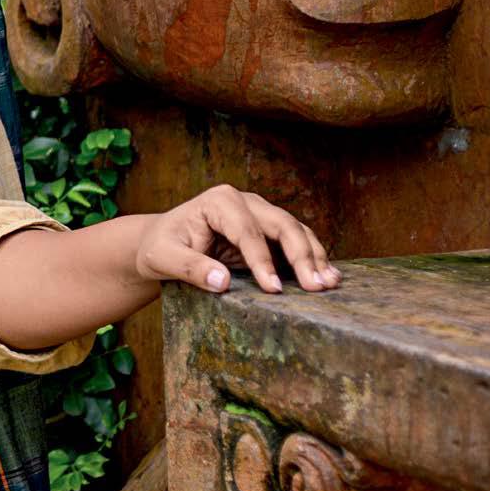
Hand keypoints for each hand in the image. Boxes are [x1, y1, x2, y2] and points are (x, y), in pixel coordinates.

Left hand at [133, 184, 340, 294]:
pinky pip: (295, 243)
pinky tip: (328, 278)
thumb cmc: (159, 248)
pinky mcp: (267, 233)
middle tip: (317, 287)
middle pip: (281, 224)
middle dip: (301, 254)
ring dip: (314, 256)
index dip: (262, 260)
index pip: (247, 230)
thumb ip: (190, 268)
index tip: (274, 289)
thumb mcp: (163, 258)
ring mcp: (259, 215)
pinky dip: (313, 258)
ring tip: (330, 284)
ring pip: (295, 231)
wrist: (159, 243)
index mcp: (219, 201)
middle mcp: (244, 202)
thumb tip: (222, 282)